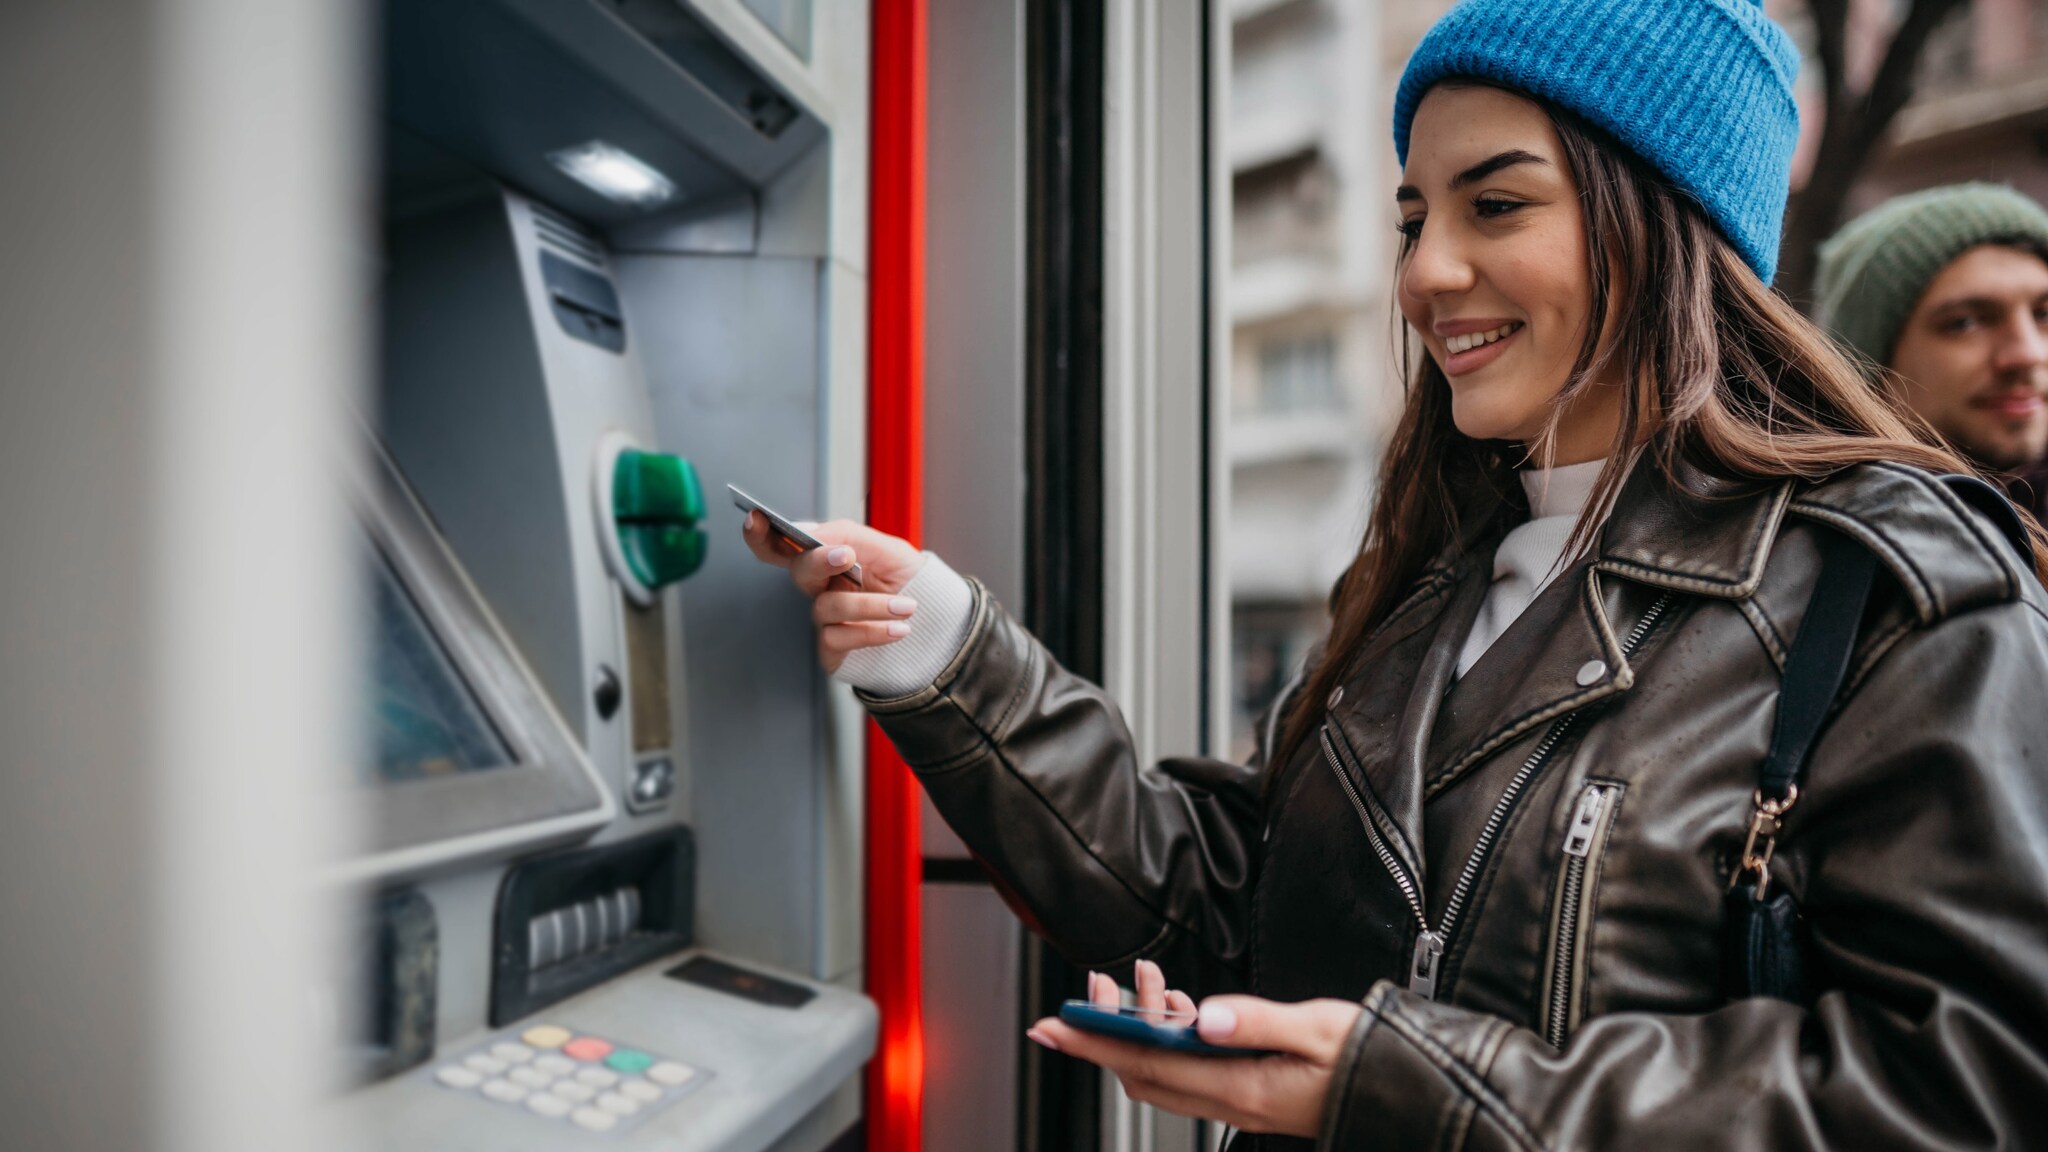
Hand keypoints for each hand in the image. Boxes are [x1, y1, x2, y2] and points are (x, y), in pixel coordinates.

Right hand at [739, 512, 927, 674]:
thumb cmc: (904, 579)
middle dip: (819, 562)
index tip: (756, 518)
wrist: (932, 617)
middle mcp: (820, 587)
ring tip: (905, 606)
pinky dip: (873, 631)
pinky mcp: (831, 649)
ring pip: (828, 607)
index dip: (762, 533)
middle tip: (847, 556)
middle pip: (800, 572)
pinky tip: (897, 628)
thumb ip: (846, 535)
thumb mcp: (885, 548)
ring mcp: (824, 619)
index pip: (784, 545)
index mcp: (826, 558)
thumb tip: (810, 533)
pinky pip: (839, 638)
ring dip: (870, 605)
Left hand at [1025, 960, 1359, 1137]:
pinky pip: (1192, 1069)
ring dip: (1139, 1026)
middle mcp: (1232, 1100)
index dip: (1093, 1043)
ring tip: (1137, 979)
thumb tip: (1203, 1014)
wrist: (1408, 1094)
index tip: (1054, 1026)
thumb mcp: (1318, 1029)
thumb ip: (1258, 1020)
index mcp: (1241, 1086)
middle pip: (1142, 1070)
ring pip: (1165, 1069)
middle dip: (1105, 1031)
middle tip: (1087, 990)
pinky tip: (1176, 1004)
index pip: (1146, 1063)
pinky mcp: (1250, 1090)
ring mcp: (1239, 1099)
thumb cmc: (1371, 1061)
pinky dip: (1171, 1034)